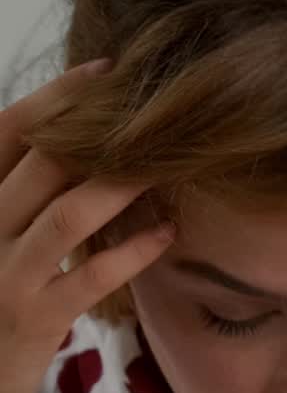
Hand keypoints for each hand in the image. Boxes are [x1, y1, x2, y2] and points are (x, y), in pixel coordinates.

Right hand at [0, 60, 175, 392]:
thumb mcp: (1, 240)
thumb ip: (27, 197)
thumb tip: (82, 148)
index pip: (7, 132)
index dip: (55, 98)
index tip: (104, 75)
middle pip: (41, 161)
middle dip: (100, 135)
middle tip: (153, 118)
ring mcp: (6, 274)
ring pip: (65, 213)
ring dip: (120, 186)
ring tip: (162, 172)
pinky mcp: (34, 317)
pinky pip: (89, 276)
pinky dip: (132, 252)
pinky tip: (165, 235)